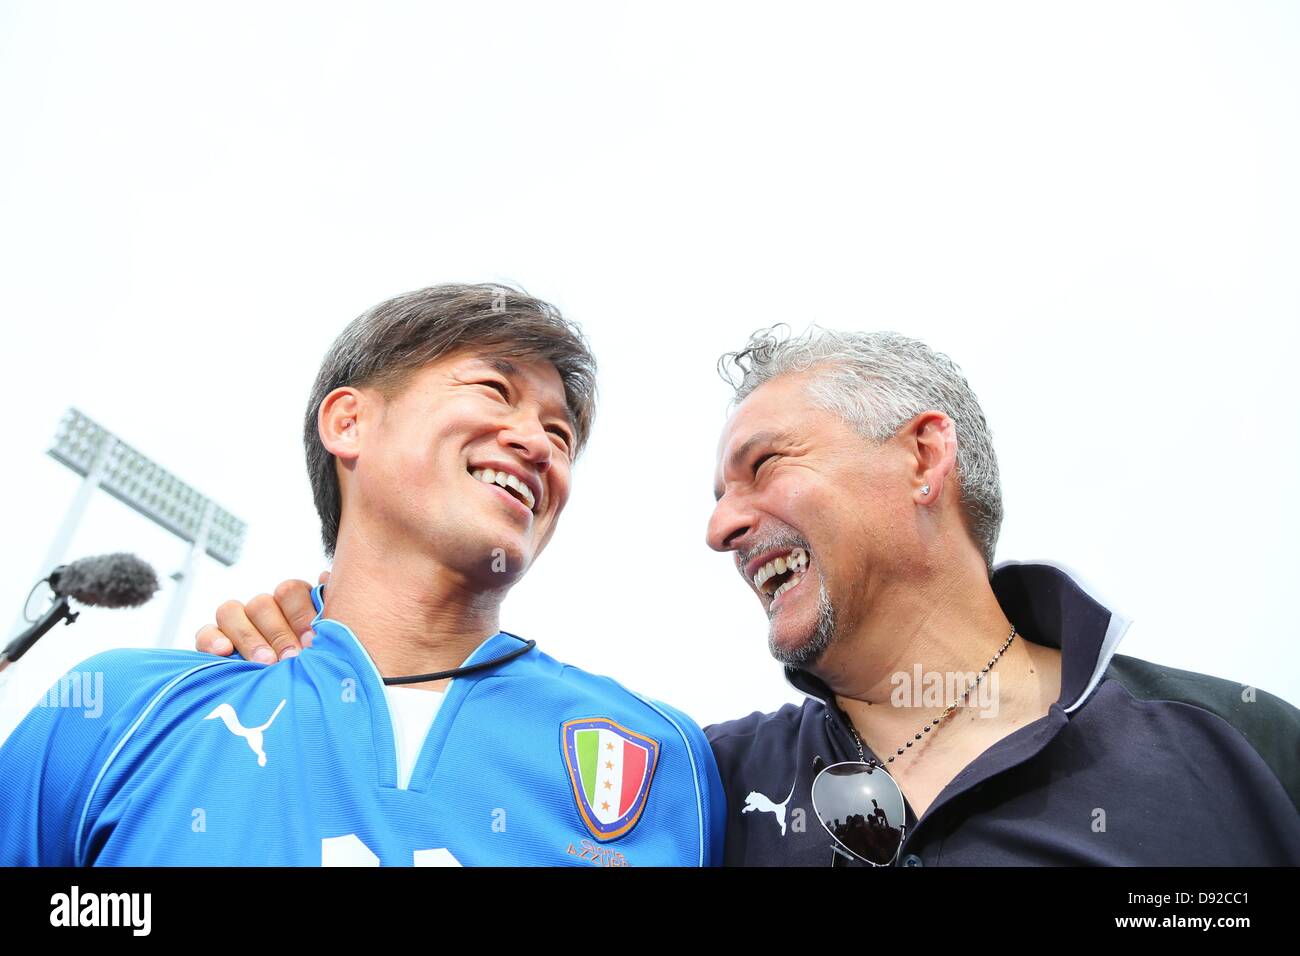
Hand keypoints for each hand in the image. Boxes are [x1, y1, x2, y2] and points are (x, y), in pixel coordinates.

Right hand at [195, 571, 328, 662]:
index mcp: (290, 603)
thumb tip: (326, 577)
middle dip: (278, 633)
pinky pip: (206, 632)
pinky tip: (224, 652)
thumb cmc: (310, 663)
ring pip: (231, 612)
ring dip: (249, 638)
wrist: (284, 695)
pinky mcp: (212, 641)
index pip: (290, 592)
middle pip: (262, 604)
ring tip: (265, 662)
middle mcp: (262, 609)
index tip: (312, 640)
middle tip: (290, 657)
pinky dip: (212, 640)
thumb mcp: (323, 642)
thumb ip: (326, 611)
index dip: (301, 613)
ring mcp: (235, 622)